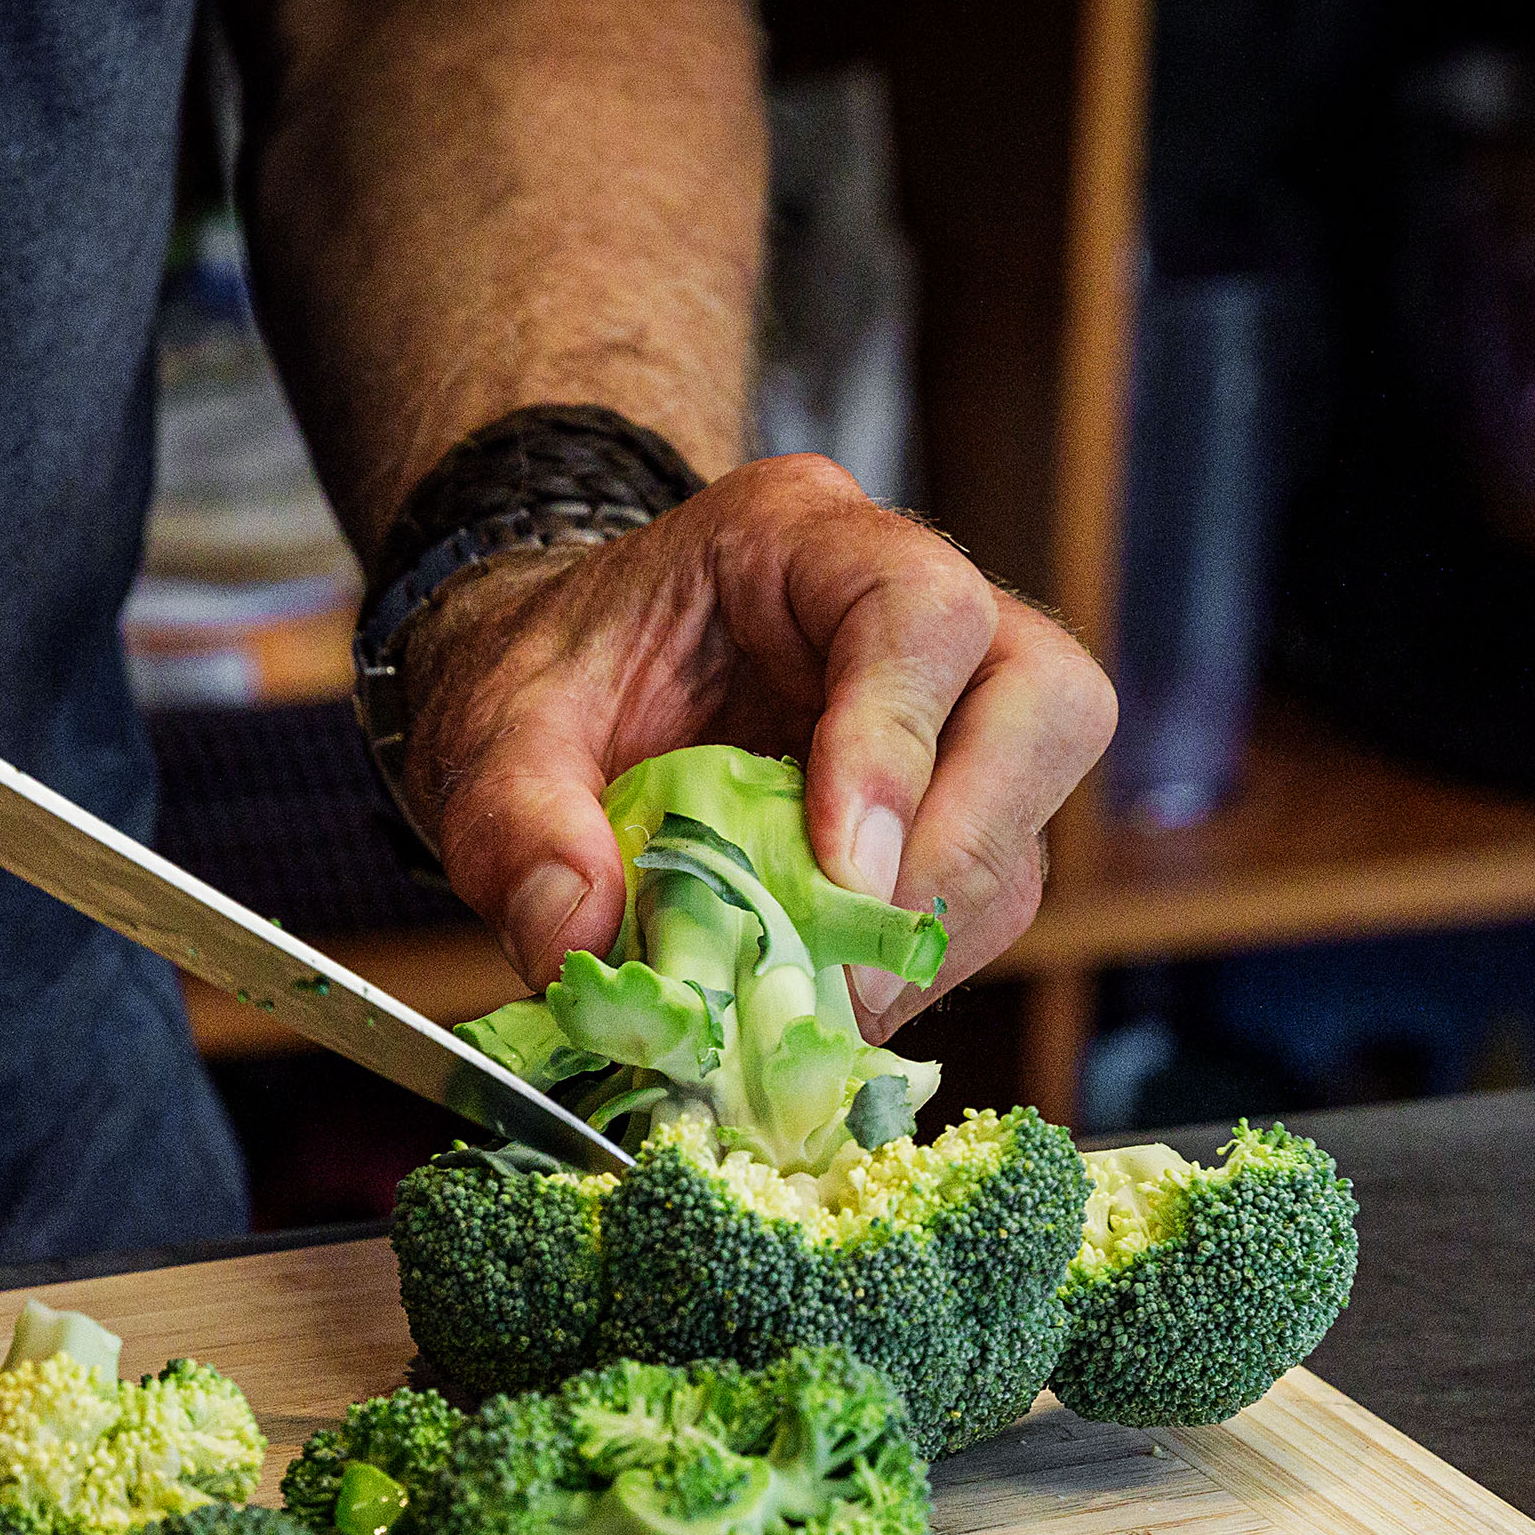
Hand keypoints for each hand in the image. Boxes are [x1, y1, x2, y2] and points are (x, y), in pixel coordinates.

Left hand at [394, 454, 1116, 1035]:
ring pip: (1032, 813)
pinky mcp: (954, 804)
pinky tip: (830, 993)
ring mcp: (952, 708)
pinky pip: (992, 890)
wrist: (565, 692)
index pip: (919, 609)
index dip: (899, 741)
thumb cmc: (552, 681)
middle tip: (850, 959)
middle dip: (959, 849)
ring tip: (822, 996)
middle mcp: (909, 605)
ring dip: (938, 928)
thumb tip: (577, 936)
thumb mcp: (492, 736)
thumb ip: (514, 826)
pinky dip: (920, 960)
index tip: (841, 869)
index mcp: (801, 538)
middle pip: (1042, 701)